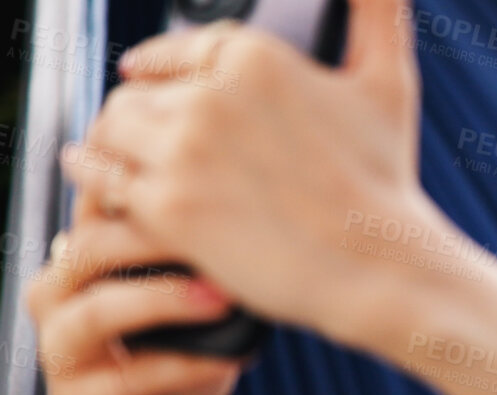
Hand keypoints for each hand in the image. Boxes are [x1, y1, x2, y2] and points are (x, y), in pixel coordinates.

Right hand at [23, 186, 248, 394]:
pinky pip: (125, 380)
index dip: (140, 181)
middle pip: (91, 246)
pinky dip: (181, 367)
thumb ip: (202, 251)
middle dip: (156, 236)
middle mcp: (58, 296)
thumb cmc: (179, 363)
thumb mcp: (198, 301)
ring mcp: (61, 353)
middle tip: (223, 230)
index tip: (212, 170)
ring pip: (97, 311)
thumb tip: (268, 199)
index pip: (97, 203)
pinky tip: (227, 359)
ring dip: (163, 300)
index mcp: (82, 259)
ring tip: (223, 297)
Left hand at [56, 0, 439, 350]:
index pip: (177, 50)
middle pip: (137, 89)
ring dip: (118, 147)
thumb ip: (378, 13)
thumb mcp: (389, 82)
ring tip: (135, 167)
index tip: (157, 86)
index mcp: (254, 57)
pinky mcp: (168, 208)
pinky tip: (118, 197)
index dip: (166, 72)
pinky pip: (106, 182)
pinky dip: (108, 187)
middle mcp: (210, 95)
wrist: (381, 268)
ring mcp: (184, 152)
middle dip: (145, 116)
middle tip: (155, 144)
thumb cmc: (387, 181)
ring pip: (112, 128)